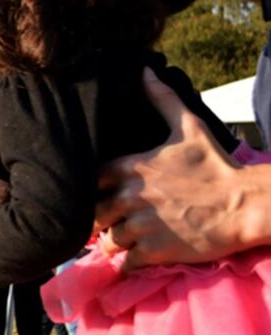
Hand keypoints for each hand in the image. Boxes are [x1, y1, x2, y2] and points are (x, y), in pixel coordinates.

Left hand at [95, 67, 257, 269]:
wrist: (247, 203)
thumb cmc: (216, 165)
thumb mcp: (188, 127)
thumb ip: (162, 99)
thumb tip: (144, 70)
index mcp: (130, 168)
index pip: (88, 181)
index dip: (88, 190)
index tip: (98, 194)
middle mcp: (130, 196)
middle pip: (93, 215)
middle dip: (99, 220)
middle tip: (110, 222)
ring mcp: (142, 225)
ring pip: (108, 241)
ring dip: (114, 242)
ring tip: (126, 238)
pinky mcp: (157, 251)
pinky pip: (127, 263)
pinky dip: (129, 262)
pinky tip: (139, 255)